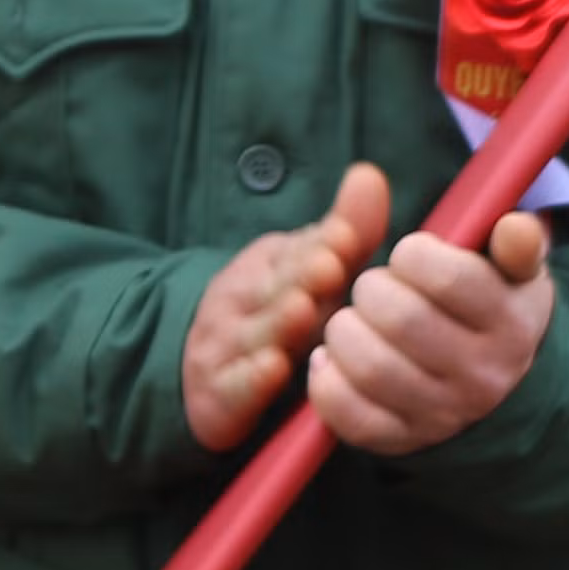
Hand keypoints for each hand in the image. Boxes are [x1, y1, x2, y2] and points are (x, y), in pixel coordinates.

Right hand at [181, 163, 389, 451]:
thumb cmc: (274, 311)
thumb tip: (371, 173)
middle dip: (301, 278)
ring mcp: (227, 346)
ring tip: (302, 312)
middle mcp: (244, 300)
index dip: (321, 246)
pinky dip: (250, 380)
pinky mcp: (217, 396)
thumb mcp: (306, 266)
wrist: (196, 363)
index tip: (345, 239)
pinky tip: (271, 372)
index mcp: (270, 265)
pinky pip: (233, 386)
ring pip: (254, 335)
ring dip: (277, 324)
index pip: (296, 253)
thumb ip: (345, 229)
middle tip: (329, 269)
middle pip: (274, 289)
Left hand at [311, 211, 555, 454]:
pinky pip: (350, 416)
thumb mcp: (515, 270)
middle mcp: (483, 376)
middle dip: (371, 288)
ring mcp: (443, 414)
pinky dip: (327, 380)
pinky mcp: (403, 439)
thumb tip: (516, 227)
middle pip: (401, 319)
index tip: (410, 256)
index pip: (451, 279)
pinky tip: (332, 357)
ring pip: (370, 367)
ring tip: (353, 320)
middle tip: (374, 287)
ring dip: (344, 331)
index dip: (413, 254)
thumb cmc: (492, 305)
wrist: (498, 385)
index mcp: (512, 324)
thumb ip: (517, 242)